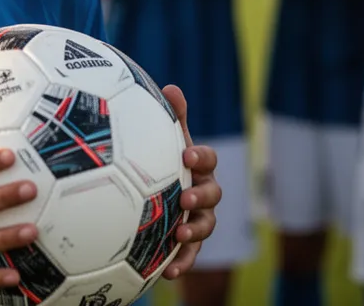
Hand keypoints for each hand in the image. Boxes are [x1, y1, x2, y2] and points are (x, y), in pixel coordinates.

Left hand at [159, 85, 221, 279]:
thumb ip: (169, 118)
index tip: (187, 156)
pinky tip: (167, 274)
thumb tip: (170, 88)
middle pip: (213, 194)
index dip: (201, 157)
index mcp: (198, 167)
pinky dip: (182, 264)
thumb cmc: (159, 162)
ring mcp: (198, 219)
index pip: (207, 159)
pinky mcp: (188, 244)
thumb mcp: (161, 140)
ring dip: (194, 231)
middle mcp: (203, 192)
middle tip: (184, 199)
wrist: (150, 197)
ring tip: (178, 235)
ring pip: (206, 226)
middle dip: (201, 196)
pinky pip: (190, 257)